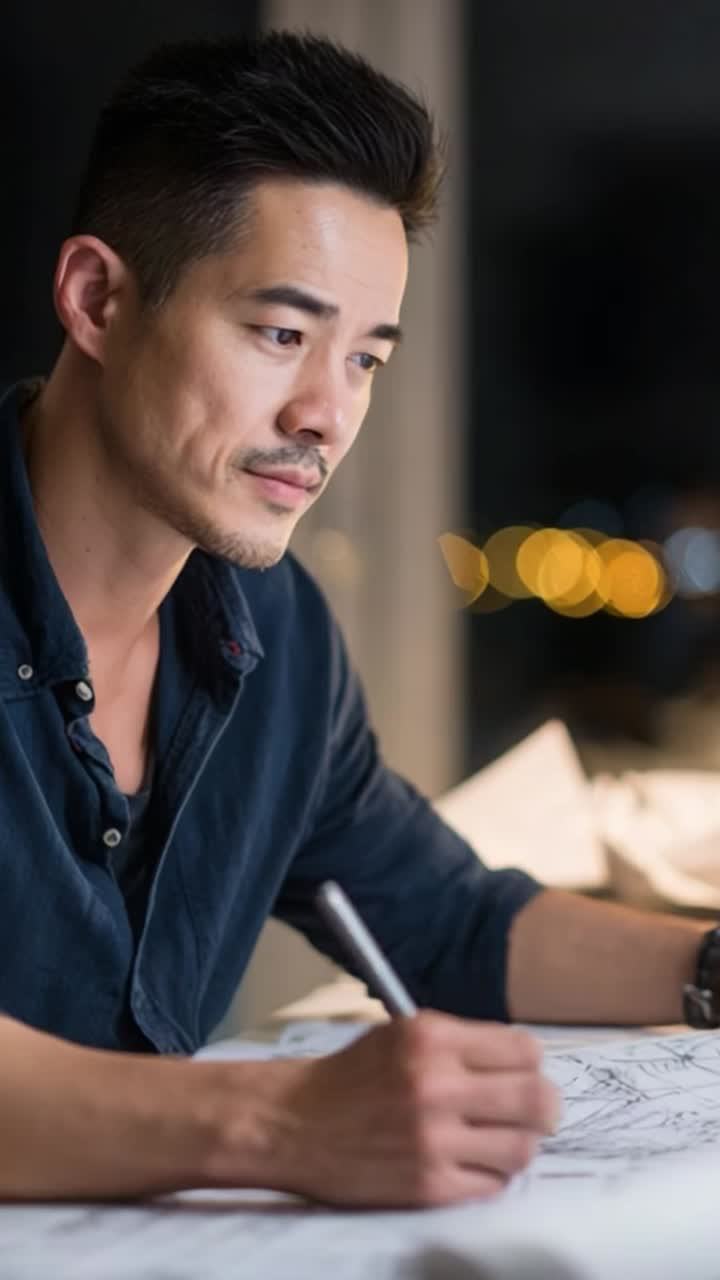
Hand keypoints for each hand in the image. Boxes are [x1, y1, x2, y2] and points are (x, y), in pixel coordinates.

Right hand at [258, 1010, 557, 1207]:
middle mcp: (436, 1086)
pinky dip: (489, 1175)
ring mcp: (433, 1140)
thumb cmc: (353, 1077)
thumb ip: (462, 1044)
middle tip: (535, 1110)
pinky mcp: (428, 1185)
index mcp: (431, 1038)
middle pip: (537, 1099)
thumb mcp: (404, 1034)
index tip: (523, 1071)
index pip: (524, 1050)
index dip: (530, 1062)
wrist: (295, 1123)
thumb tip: (526, 1063)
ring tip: (498, 1138)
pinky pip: (492, 1185)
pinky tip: (470, 1162)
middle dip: (544, 1106)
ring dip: (518, 1143)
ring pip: (522, 1147)